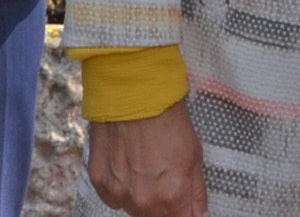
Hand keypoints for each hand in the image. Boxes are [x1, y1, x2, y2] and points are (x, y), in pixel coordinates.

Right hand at [88, 105, 206, 216]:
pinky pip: (113, 197)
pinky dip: (121, 187)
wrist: (133, 93)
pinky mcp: (99, 181)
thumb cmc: (167, 119)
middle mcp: (143, 202)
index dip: (184, 212)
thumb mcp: (194, 154)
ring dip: (141, 198)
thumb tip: (200, 215)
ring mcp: (118, 193)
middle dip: (164, 206)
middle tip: (165, 178)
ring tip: (145, 168)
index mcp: (171, 197)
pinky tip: (127, 165)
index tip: (183, 202)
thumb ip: (197, 192)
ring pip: (133, 210)